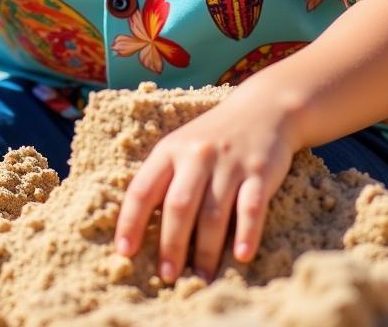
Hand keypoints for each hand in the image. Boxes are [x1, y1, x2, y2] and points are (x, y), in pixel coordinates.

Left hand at [113, 86, 299, 282]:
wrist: (263, 108)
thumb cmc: (212, 138)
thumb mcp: (180, 148)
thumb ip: (164, 181)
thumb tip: (140, 232)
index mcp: (170, 150)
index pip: (143, 189)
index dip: (130, 222)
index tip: (125, 253)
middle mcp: (197, 155)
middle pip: (178, 206)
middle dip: (170, 245)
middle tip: (167, 276)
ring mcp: (229, 163)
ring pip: (213, 213)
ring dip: (205, 251)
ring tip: (201, 278)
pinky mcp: (259, 171)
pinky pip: (251, 207)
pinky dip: (246, 233)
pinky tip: (241, 256)